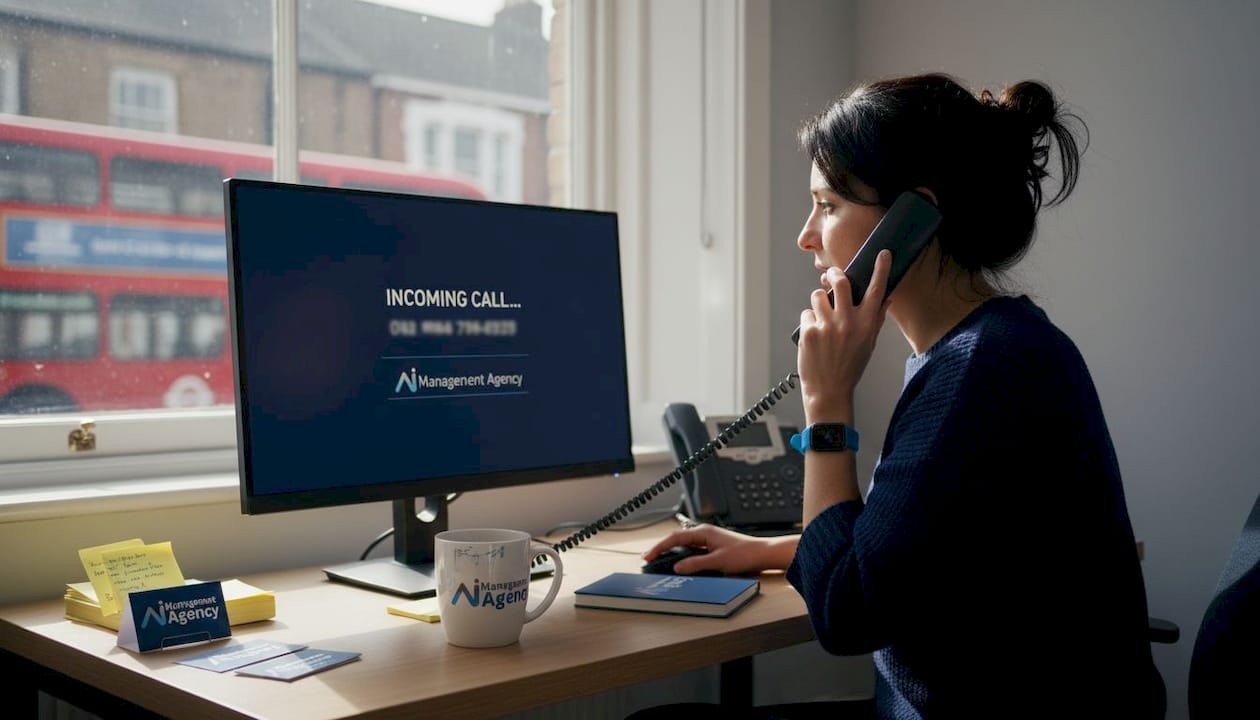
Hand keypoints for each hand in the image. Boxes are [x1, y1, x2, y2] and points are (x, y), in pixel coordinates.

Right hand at [643, 524, 796, 574]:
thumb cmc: (744, 554)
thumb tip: (678, 567)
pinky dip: (683, 555)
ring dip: (672, 552)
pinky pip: (693, 549)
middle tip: (649, 558)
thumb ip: (696, 564)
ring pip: (685, 544)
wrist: (763, 553)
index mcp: (704, 532)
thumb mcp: (717, 562)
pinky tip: (680, 562)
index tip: (648, 555)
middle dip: (662, 548)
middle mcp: (705, 533)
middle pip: (677, 539)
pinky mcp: (713, 546)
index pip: (675, 538)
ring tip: (660, 560)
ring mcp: (709, 539)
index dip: (660, 547)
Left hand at [796, 250, 892, 421]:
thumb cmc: (849, 367)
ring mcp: (827, 325)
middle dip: (834, 275)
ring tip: (822, 319)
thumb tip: (886, 299)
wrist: (829, 390)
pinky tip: (813, 336)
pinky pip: (807, 314)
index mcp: (867, 324)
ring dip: (818, 302)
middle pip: (840, 282)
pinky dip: (809, 322)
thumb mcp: (868, 344)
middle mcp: (848, 322)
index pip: (877, 290)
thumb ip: (875, 319)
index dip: (881, 269)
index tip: (882, 254)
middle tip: (832, 276)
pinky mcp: (809, 331)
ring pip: (818, 296)